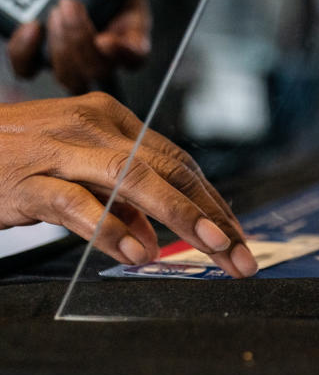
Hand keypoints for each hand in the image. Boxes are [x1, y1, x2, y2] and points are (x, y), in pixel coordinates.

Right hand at [0, 92, 256, 276]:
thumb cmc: (13, 161)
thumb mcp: (75, 172)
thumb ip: (116, 201)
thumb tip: (153, 238)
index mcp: (110, 120)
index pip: (177, 162)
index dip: (211, 200)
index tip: (236, 235)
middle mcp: (92, 128)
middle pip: (168, 170)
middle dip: (211, 214)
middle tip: (240, 253)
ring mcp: (60, 150)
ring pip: (134, 179)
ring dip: (180, 216)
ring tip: (212, 249)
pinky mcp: (27, 180)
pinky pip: (77, 204)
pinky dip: (111, 230)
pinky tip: (138, 255)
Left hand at [8, 0, 151, 92]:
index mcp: (131, 27)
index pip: (137, 56)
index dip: (124, 56)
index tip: (105, 41)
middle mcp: (104, 49)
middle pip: (100, 71)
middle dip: (81, 43)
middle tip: (67, 4)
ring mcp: (72, 55)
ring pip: (70, 78)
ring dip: (60, 50)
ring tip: (53, 12)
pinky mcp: (40, 54)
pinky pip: (29, 69)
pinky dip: (25, 52)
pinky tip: (28, 27)